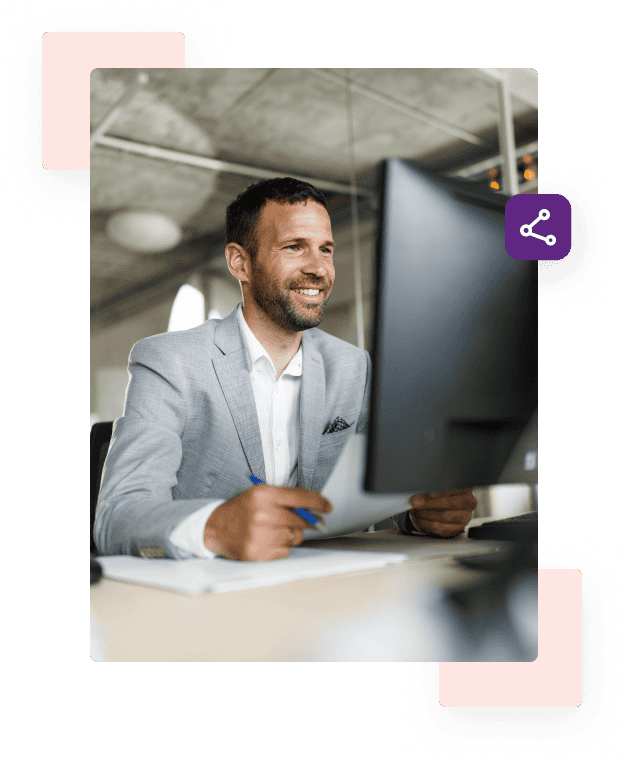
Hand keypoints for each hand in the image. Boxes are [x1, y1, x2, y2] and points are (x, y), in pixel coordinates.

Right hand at [204, 485, 331, 560]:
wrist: (215, 528)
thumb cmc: (240, 510)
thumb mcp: (259, 495)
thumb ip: (284, 498)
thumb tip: (313, 505)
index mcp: (264, 495)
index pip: (300, 497)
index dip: (318, 502)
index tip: (327, 506)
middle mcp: (263, 514)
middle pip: (301, 519)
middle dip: (309, 521)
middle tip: (312, 521)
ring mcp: (260, 535)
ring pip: (294, 537)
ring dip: (291, 534)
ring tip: (275, 530)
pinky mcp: (258, 553)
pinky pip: (285, 551)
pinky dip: (281, 547)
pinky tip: (268, 540)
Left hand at [409, 489, 476, 537]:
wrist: (461, 504)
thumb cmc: (454, 494)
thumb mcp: (448, 489)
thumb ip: (436, 493)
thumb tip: (420, 498)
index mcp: (468, 500)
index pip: (448, 501)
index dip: (431, 502)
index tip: (417, 501)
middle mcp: (467, 514)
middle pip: (443, 514)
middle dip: (424, 510)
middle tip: (413, 506)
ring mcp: (461, 525)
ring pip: (439, 525)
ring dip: (423, 519)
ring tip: (414, 512)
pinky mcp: (454, 532)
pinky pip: (438, 531)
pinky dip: (426, 525)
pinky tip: (419, 519)